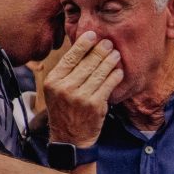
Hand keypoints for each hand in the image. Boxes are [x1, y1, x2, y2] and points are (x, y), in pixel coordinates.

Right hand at [43, 31, 123, 145]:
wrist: (70, 138)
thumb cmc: (65, 111)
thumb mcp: (56, 91)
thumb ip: (66, 73)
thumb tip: (82, 49)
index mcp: (53, 81)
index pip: (70, 57)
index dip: (83, 44)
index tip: (92, 34)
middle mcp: (65, 87)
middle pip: (86, 63)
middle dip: (100, 51)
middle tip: (109, 43)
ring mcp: (80, 97)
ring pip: (99, 73)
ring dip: (110, 61)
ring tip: (116, 54)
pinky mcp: (94, 105)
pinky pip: (108, 86)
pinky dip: (115, 77)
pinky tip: (119, 71)